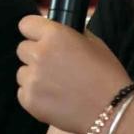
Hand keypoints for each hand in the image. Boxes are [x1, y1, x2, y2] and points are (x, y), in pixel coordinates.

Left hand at [15, 15, 130, 133]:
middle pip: (22, 49)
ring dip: (35, 75)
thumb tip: (58, 32)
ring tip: (57, 84)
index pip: (26, 24)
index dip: (34, 31)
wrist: (111, 109)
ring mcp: (32, 79)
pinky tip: (54, 97)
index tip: (40, 37)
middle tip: (54, 64)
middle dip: (35, 54)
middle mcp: (39, 54)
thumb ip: (70, 35)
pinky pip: (23, 92)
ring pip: (23, 72)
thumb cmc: (106, 74)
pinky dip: (35, 94)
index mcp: (56, 35)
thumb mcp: (94, 43)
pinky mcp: (29, 101)